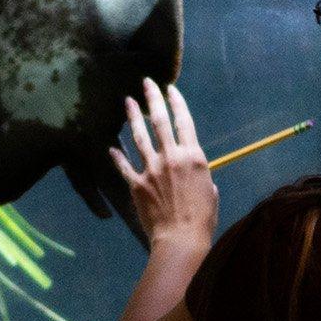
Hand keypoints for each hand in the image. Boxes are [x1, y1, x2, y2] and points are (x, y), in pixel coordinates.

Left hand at [113, 77, 217, 249]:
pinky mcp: (136, 183)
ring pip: (140, 136)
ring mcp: (151, 169)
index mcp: (194, 157)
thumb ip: (202, 177)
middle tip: (146, 82)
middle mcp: (172, 157)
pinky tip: (111, 146)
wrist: (181, 238)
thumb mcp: (209, 192)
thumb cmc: (202, 219)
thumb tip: (199, 176)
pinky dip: (117, 156)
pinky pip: (124, 166)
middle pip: (160, 121)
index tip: (170, 88)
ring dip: (133, 117)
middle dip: (153, 98)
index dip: (176, 103)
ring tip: (127, 101)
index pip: (184, 122)